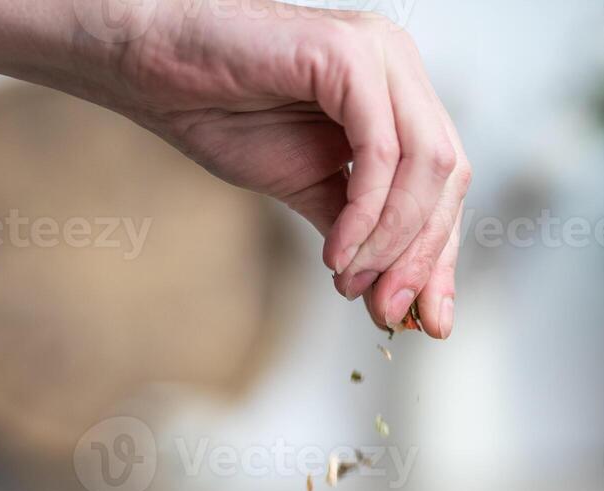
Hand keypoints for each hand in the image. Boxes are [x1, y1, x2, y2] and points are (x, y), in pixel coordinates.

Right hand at [92, 1, 470, 337]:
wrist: (154, 71)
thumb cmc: (222, 113)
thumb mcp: (310, 189)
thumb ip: (359, 235)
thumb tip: (391, 302)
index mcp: (400, 97)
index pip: (446, 186)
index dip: (440, 258)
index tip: (429, 321)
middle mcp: (400, 69)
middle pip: (449, 178)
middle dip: (423, 257)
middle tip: (390, 310)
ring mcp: (380, 55)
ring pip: (425, 166)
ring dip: (392, 241)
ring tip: (352, 281)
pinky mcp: (349, 55)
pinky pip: (379, 152)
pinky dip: (366, 214)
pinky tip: (336, 253)